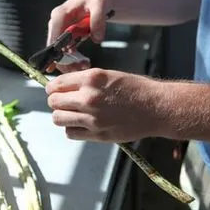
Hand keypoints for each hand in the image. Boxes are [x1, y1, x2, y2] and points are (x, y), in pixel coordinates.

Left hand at [45, 68, 161, 142]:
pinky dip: (72, 129)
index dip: (53, 87)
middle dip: (55, 101)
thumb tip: (63, 83)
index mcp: (91, 79)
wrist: (156, 107)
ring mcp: (92, 118)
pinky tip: (81, 124)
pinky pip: (71, 133)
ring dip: (62, 115)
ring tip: (71, 113)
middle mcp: (89, 98)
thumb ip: (84, 80)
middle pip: (53, 102)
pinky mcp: (98, 134)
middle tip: (62, 102)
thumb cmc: (135, 88)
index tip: (54, 90)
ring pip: (58, 119)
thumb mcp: (108, 75)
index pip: (56, 84)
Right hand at [46, 0, 114, 72]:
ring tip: (85, 65)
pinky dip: (73, 58)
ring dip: (70, 61)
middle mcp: (56, 23)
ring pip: (59, 52)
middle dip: (66, 61)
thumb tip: (96, 39)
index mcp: (59, 14)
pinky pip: (65, 50)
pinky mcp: (65, 35)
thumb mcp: (100, 4)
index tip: (71, 62)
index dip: (60, 53)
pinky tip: (83, 63)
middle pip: (54, 48)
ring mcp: (60, 30)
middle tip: (81, 67)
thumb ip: (98, 21)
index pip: (53, 38)